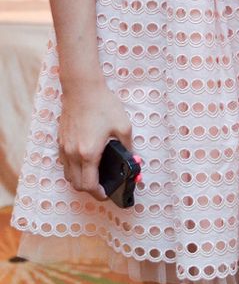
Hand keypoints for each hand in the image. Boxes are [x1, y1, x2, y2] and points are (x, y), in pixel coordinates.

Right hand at [58, 80, 131, 200]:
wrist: (82, 88)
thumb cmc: (103, 105)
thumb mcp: (123, 125)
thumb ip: (128, 147)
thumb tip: (132, 159)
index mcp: (89, 153)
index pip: (89, 185)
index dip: (99, 194)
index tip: (107, 194)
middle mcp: (73, 154)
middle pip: (76, 184)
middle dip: (89, 190)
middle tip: (102, 187)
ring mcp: (64, 148)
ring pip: (68, 175)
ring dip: (80, 180)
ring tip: (94, 175)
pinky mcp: (61, 141)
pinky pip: (64, 163)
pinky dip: (73, 169)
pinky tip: (85, 161)